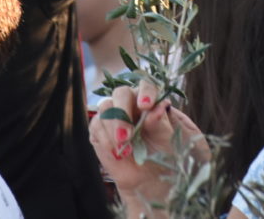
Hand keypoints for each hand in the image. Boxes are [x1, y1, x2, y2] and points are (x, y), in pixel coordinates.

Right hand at [88, 80, 209, 217]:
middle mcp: (130, 102)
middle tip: (127, 135)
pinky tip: (117, 153)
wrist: (149, 178)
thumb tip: (159, 106)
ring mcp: (113, 114)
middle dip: (123, 112)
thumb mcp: (166, 138)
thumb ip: (160, 122)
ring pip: (105, 107)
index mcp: (149, 99)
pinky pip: (97, 125)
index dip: (145, 92)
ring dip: (113, 126)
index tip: (146, 106)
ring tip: (125, 148)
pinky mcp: (99, 129)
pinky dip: (106, 139)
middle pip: (121, 93)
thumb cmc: (162, 154)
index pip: (145, 85)